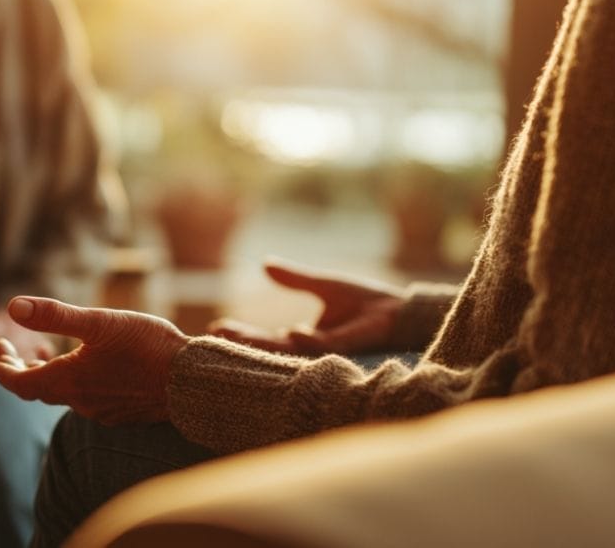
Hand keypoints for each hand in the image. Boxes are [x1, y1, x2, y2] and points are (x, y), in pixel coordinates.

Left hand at [0, 296, 187, 424]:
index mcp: (69, 381)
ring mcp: (102, 410)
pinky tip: (88, 367)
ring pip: (64, 394)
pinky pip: (87, 399)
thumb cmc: (148, 347)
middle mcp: (81, 401)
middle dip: (20, 368)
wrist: (191, 381)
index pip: (20, 383)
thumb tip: (13, 306)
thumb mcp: (100, 323)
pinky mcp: (121, 412)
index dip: (3, 369)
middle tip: (7, 348)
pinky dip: (74, 382)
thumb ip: (55, 316)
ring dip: (48, 374)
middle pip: (39, 389)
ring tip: (44, 354)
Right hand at [209, 260, 403, 355]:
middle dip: (243, 342)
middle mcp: (312, 347)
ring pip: (290, 351)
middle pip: (270, 348)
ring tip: (238, 335)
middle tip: (216, 335)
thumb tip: (264, 264)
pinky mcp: (347, 344)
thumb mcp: (322, 285)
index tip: (216, 327)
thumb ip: (294, 278)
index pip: (266, 339)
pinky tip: (293, 332)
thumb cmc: (365, 301)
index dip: (242, 334)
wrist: (398, 310)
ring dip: (264, 344)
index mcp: (305, 337)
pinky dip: (309, 339)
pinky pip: (324, 344)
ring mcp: (328, 348)